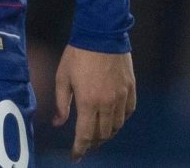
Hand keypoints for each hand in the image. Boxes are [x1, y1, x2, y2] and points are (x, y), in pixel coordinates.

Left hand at [53, 46, 136, 161]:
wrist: (101, 33)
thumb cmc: (77, 54)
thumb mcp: (62, 76)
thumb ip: (61, 103)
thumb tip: (58, 123)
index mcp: (88, 101)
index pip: (85, 135)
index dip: (80, 149)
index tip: (75, 156)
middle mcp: (108, 104)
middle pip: (102, 134)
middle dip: (92, 143)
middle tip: (85, 145)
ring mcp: (122, 97)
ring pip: (117, 126)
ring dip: (106, 134)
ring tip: (97, 134)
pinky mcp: (131, 90)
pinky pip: (128, 113)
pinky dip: (120, 120)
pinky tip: (112, 119)